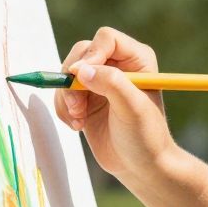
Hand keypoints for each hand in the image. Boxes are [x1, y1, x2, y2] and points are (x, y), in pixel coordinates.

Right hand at [53, 26, 174, 183]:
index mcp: (137, 60)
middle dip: (73, 79)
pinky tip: (77, 125)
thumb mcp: (133, 108)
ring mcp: (100, 82)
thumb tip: (81, 69)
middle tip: (78, 106)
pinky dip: (63, 108)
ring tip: (78, 119)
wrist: (140, 167)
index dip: (91, 54)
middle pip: (81, 52)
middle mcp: (118, 66)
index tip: (81, 76)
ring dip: (66, 96)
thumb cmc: (145, 137)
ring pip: (67, 73)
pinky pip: (62, 92)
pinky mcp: (85, 99)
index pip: (106, 39)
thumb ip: (111, 83)